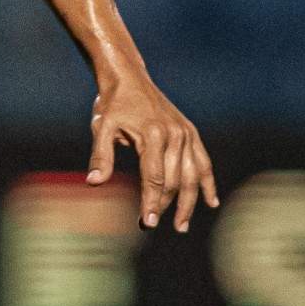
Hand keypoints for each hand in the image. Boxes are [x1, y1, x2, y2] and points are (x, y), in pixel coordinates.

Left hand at [87, 76, 218, 232]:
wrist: (129, 79)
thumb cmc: (113, 105)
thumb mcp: (102, 127)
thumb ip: (100, 156)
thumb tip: (93, 183)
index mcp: (153, 135)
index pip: (154, 178)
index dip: (151, 203)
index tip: (147, 224)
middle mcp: (175, 135)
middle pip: (173, 180)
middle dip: (162, 206)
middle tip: (149, 225)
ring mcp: (186, 134)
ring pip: (191, 176)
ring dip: (189, 203)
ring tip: (180, 226)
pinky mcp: (191, 133)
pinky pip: (203, 162)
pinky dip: (208, 182)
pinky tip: (211, 202)